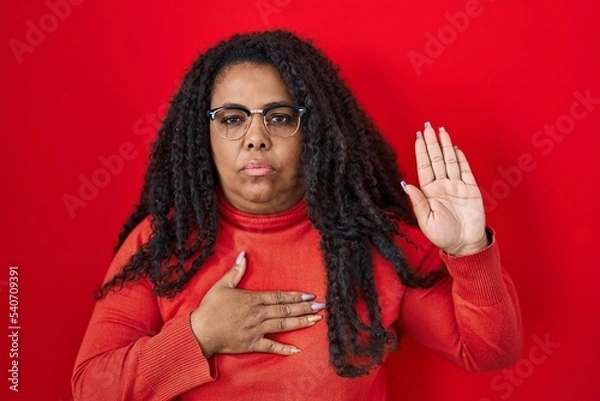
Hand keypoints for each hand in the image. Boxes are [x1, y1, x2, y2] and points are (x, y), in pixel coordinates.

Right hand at [190, 252, 324, 357]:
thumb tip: (243, 255)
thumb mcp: (221, 285)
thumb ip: (235, 271)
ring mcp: (256, 330)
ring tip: (317, 320)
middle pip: (286, 310)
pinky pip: (271, 346)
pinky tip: (297, 349)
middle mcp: (258, 314)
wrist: (200, 332)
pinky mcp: (252, 344)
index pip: (279, 296)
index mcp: (253, 299)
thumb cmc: (210, 308)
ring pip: (283, 325)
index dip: (295, 296)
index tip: (309, 295)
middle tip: (322, 306)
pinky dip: (284, 349)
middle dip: (305, 308)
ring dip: (301, 322)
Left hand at [401, 122, 487, 255]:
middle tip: (427, 126)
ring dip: (446, 146)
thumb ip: (418, 202)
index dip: (421, 152)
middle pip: (436, 160)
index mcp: (429, 192)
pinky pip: (466, 170)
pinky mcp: (471, 190)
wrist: (464, 245)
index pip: (424, 167)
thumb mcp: (426, 221)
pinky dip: (461, 159)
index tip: (418, 137)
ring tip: (441, 131)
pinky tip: (455, 148)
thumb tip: (405, 184)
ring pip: (450, 161)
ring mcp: (457, 186)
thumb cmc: (443, 236)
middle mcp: (442, 186)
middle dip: (432, 143)